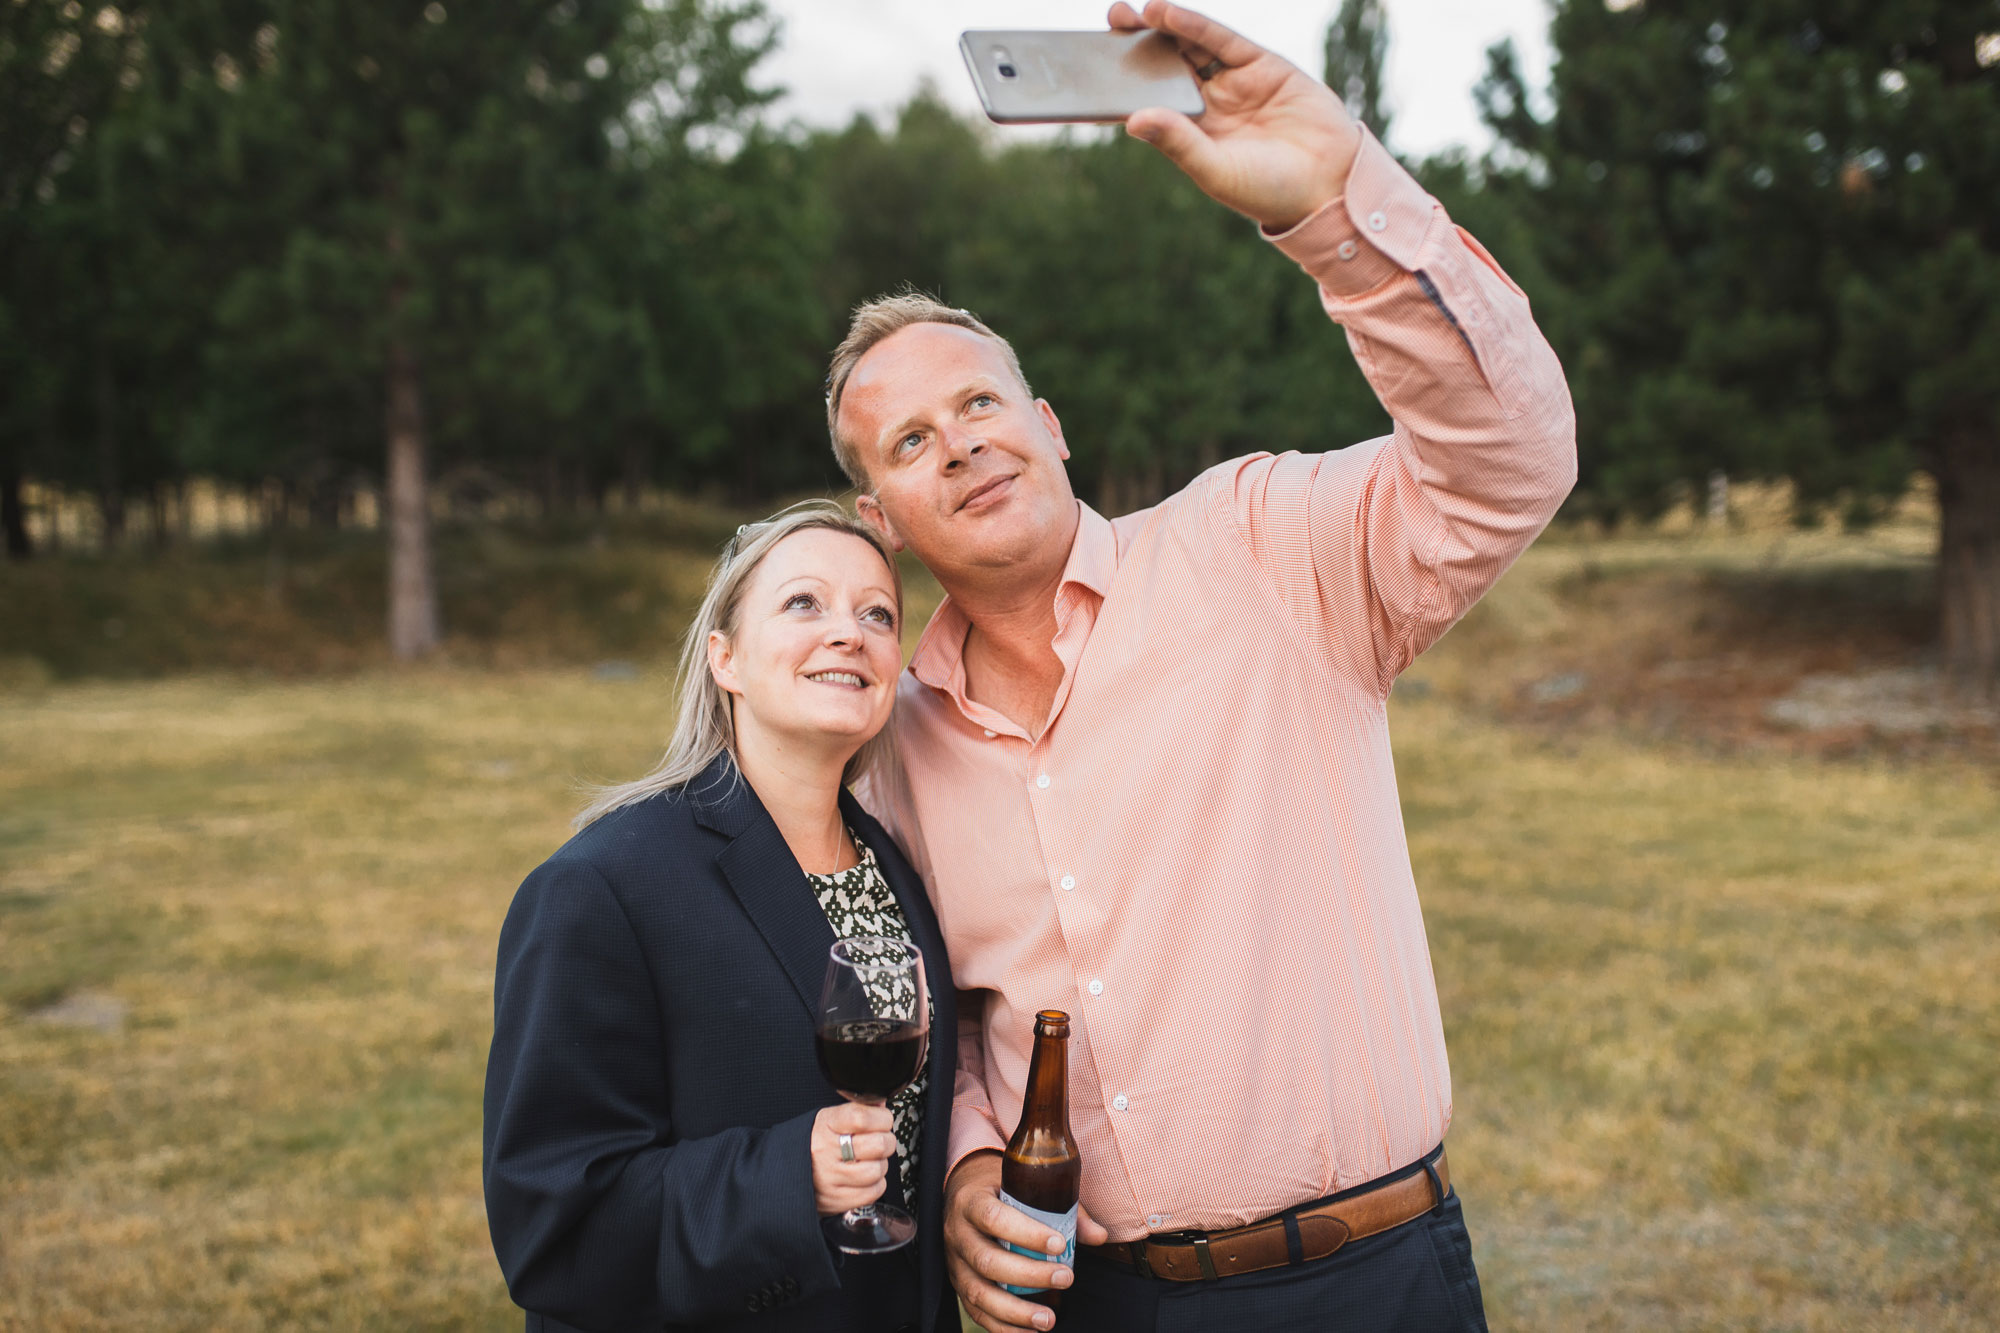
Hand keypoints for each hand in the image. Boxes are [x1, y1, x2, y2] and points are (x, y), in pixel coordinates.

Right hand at [811, 1103, 897, 1215]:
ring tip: (870, 1161)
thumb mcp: (830, 1119)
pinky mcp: (836, 1200)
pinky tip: (864, 1178)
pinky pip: (873, 1192)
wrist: (786, 1172)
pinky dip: (875, 1184)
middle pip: (878, 1144)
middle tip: (879, 1141)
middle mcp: (826, 1151)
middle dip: (886, 1141)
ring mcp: (831, 1178)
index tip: (882, 1120)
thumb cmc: (814, 1143)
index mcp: (826, 1125)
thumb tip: (882, 1108)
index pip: (862, 1117)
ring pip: (877, 1170)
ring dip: (880, 1165)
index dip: (881, 1118)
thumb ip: (858, 1111)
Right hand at [945, 1151, 1110, 1332]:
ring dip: (1016, 1311)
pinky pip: (975, 1311)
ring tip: (1048, 1318)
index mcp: (971, 1201)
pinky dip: (1003, 1326)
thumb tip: (1099, 1236)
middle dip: (1030, 1275)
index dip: (1026, 1233)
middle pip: (988, 1261)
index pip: (994, 1217)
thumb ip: (1062, 1208)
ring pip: (979, 1292)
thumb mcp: (1023, 1185)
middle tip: (1065, 1279)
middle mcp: (958, 1233)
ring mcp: (954, 1262)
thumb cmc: (999, 1188)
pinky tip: (1030, 1331)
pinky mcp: (958, 1284)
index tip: (1059, 1243)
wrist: (962, 1192)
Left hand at [1108, 1, 1361, 231]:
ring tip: (1132, 13)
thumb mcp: (1216, 171)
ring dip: (1161, 27)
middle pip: (1166, 65)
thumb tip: (1134, 120)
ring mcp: (1235, 82)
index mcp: (1193, 133)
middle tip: (1110, 22)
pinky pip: (1222, 40)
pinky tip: (1166, 13)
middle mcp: (1210, 103)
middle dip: (1138, 44)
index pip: (1151, 100)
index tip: (1093, 65)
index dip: (1125, 81)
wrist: (1331, 185)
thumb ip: (1179, 143)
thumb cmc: (1269, 191)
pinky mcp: (1263, 65)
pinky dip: (1194, 24)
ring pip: (1191, 46)